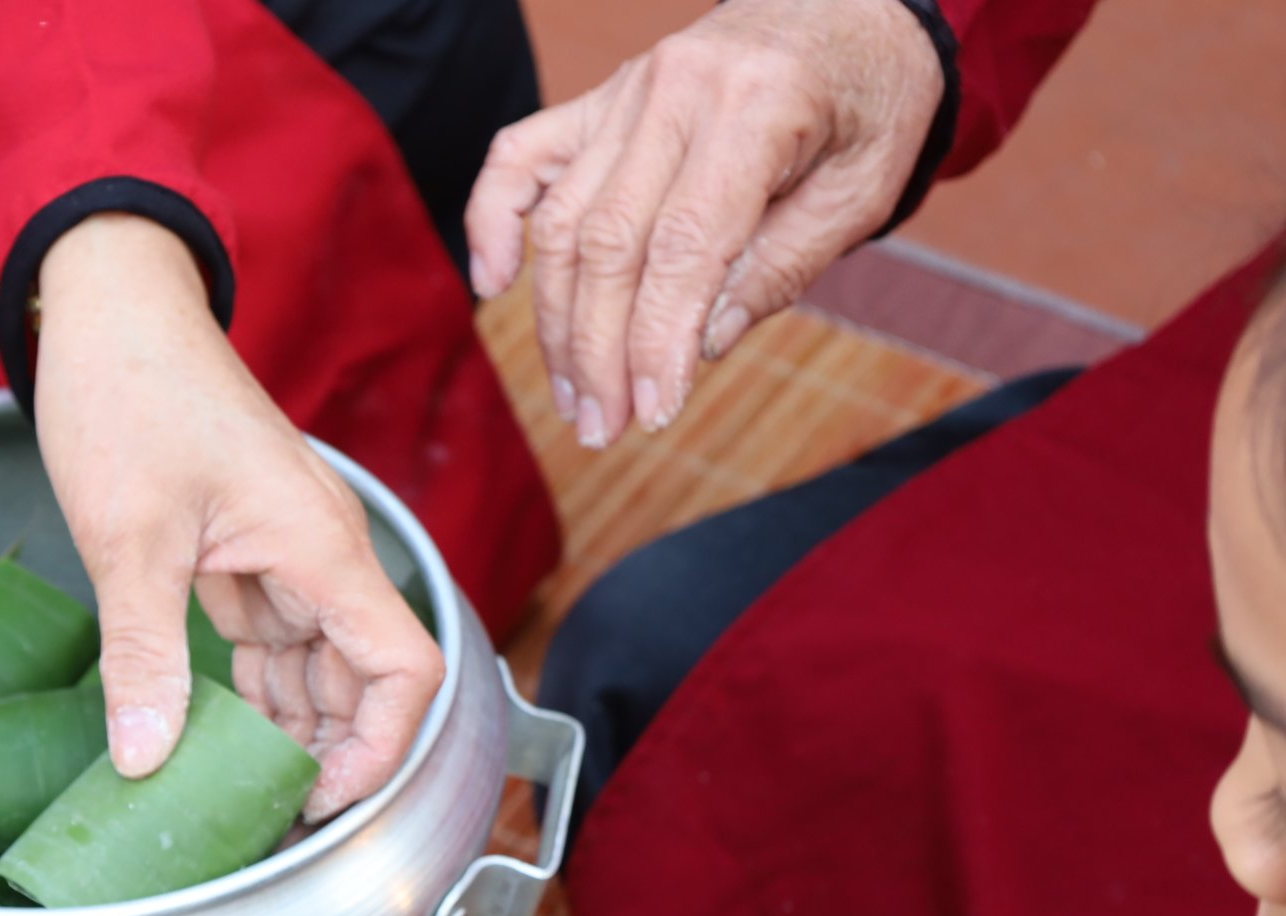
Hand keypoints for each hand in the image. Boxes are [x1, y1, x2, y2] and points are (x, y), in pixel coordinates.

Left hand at [33, 216, 442, 819]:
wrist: (109, 308)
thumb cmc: (129, 393)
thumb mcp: (129, 536)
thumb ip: (143, 652)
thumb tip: (145, 757)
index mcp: (321, 545)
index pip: (405, 669)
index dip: (378, 747)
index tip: (317, 800)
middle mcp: (321, 552)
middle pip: (366, 679)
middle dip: (332, 752)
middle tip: (269, 817)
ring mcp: (287, 551)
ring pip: (319, 665)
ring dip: (291, 727)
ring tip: (238, 791)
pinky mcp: (247, 549)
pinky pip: (273, 639)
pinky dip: (253, 690)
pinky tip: (212, 731)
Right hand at [467, 0, 941, 447]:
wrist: (855, 11)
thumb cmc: (869, 102)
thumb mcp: (862, 191)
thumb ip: (780, 266)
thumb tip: (700, 347)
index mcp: (757, 103)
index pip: (684, 245)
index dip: (658, 340)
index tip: (652, 413)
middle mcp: (676, 88)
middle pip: (609, 242)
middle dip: (599, 349)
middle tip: (600, 428)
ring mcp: (626, 90)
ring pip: (563, 220)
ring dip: (556, 320)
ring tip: (573, 396)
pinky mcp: (598, 102)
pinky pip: (520, 156)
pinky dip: (492, 219)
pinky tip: (493, 283)